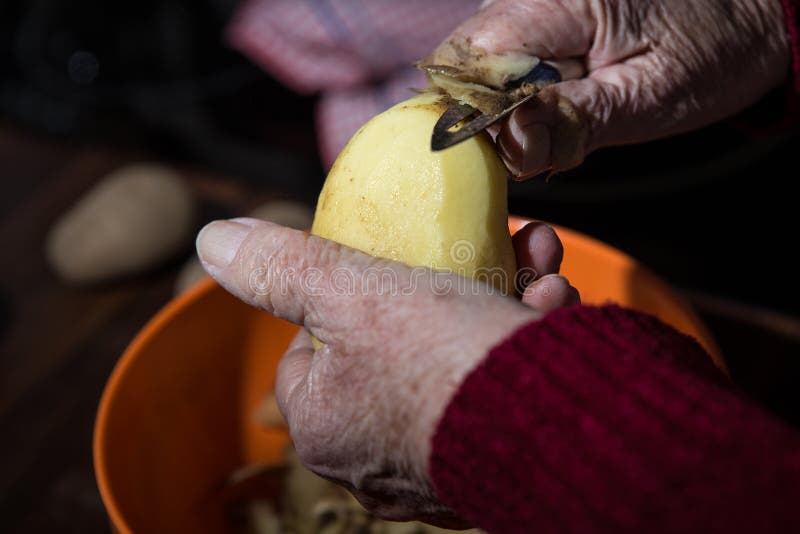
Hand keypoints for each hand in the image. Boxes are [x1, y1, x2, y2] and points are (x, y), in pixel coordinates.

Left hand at [196, 218, 577, 525]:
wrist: (557, 427)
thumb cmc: (440, 359)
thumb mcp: (353, 293)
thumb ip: (282, 268)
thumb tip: (214, 240)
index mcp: (324, 423)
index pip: (313, 348)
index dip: (347, 299)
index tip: (385, 271)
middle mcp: (372, 458)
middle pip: (396, 347)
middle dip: (446, 289)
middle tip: (486, 252)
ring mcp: (435, 465)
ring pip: (458, 363)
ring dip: (501, 304)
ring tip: (538, 269)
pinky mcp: (494, 461)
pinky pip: (499, 390)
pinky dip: (525, 343)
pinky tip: (555, 309)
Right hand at [429, 0, 789, 177]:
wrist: (740, 16)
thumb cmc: (707, 52)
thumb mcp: (648, 97)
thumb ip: (573, 119)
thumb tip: (508, 145)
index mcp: (557, 1)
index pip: (473, 57)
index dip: (476, 113)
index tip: (509, 152)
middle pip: (464, 62)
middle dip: (488, 117)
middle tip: (542, 141)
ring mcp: (526, 1)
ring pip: (475, 66)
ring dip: (503, 109)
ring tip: (563, 116)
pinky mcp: (531, 16)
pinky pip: (497, 64)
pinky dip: (517, 97)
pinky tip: (557, 102)